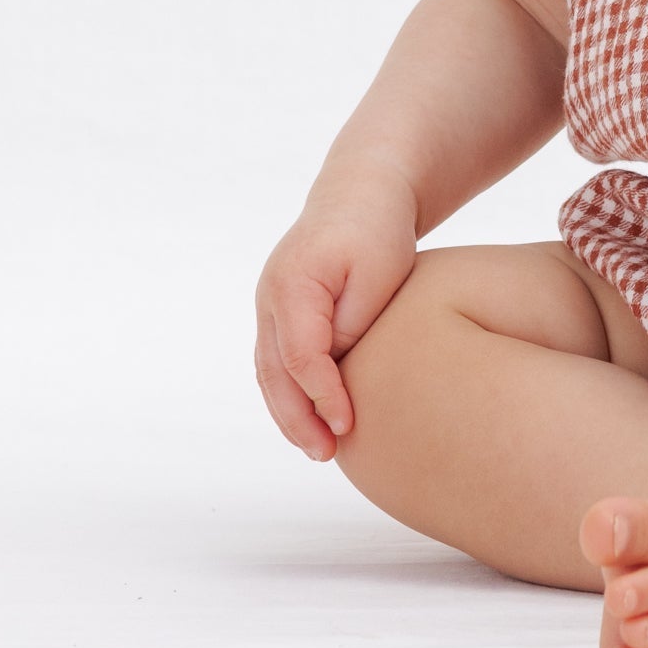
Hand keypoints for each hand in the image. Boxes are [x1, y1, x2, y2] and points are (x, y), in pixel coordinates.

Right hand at [253, 171, 417, 459]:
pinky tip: (315, 421)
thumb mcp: (376, 273)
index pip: (300, 355)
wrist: (363, 192)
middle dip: (297, 420)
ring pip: (269, 373)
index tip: (348, 424)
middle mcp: (270, 297)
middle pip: (274, 373)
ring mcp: (269, 306)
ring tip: (320, 450)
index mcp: (292, 283)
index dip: (322, 395)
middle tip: (327, 455)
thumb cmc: (377, 230)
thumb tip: (336, 374)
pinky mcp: (280, 314)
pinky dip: (292, 395)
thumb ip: (352, 324)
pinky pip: (278, 363)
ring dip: (290, 415)